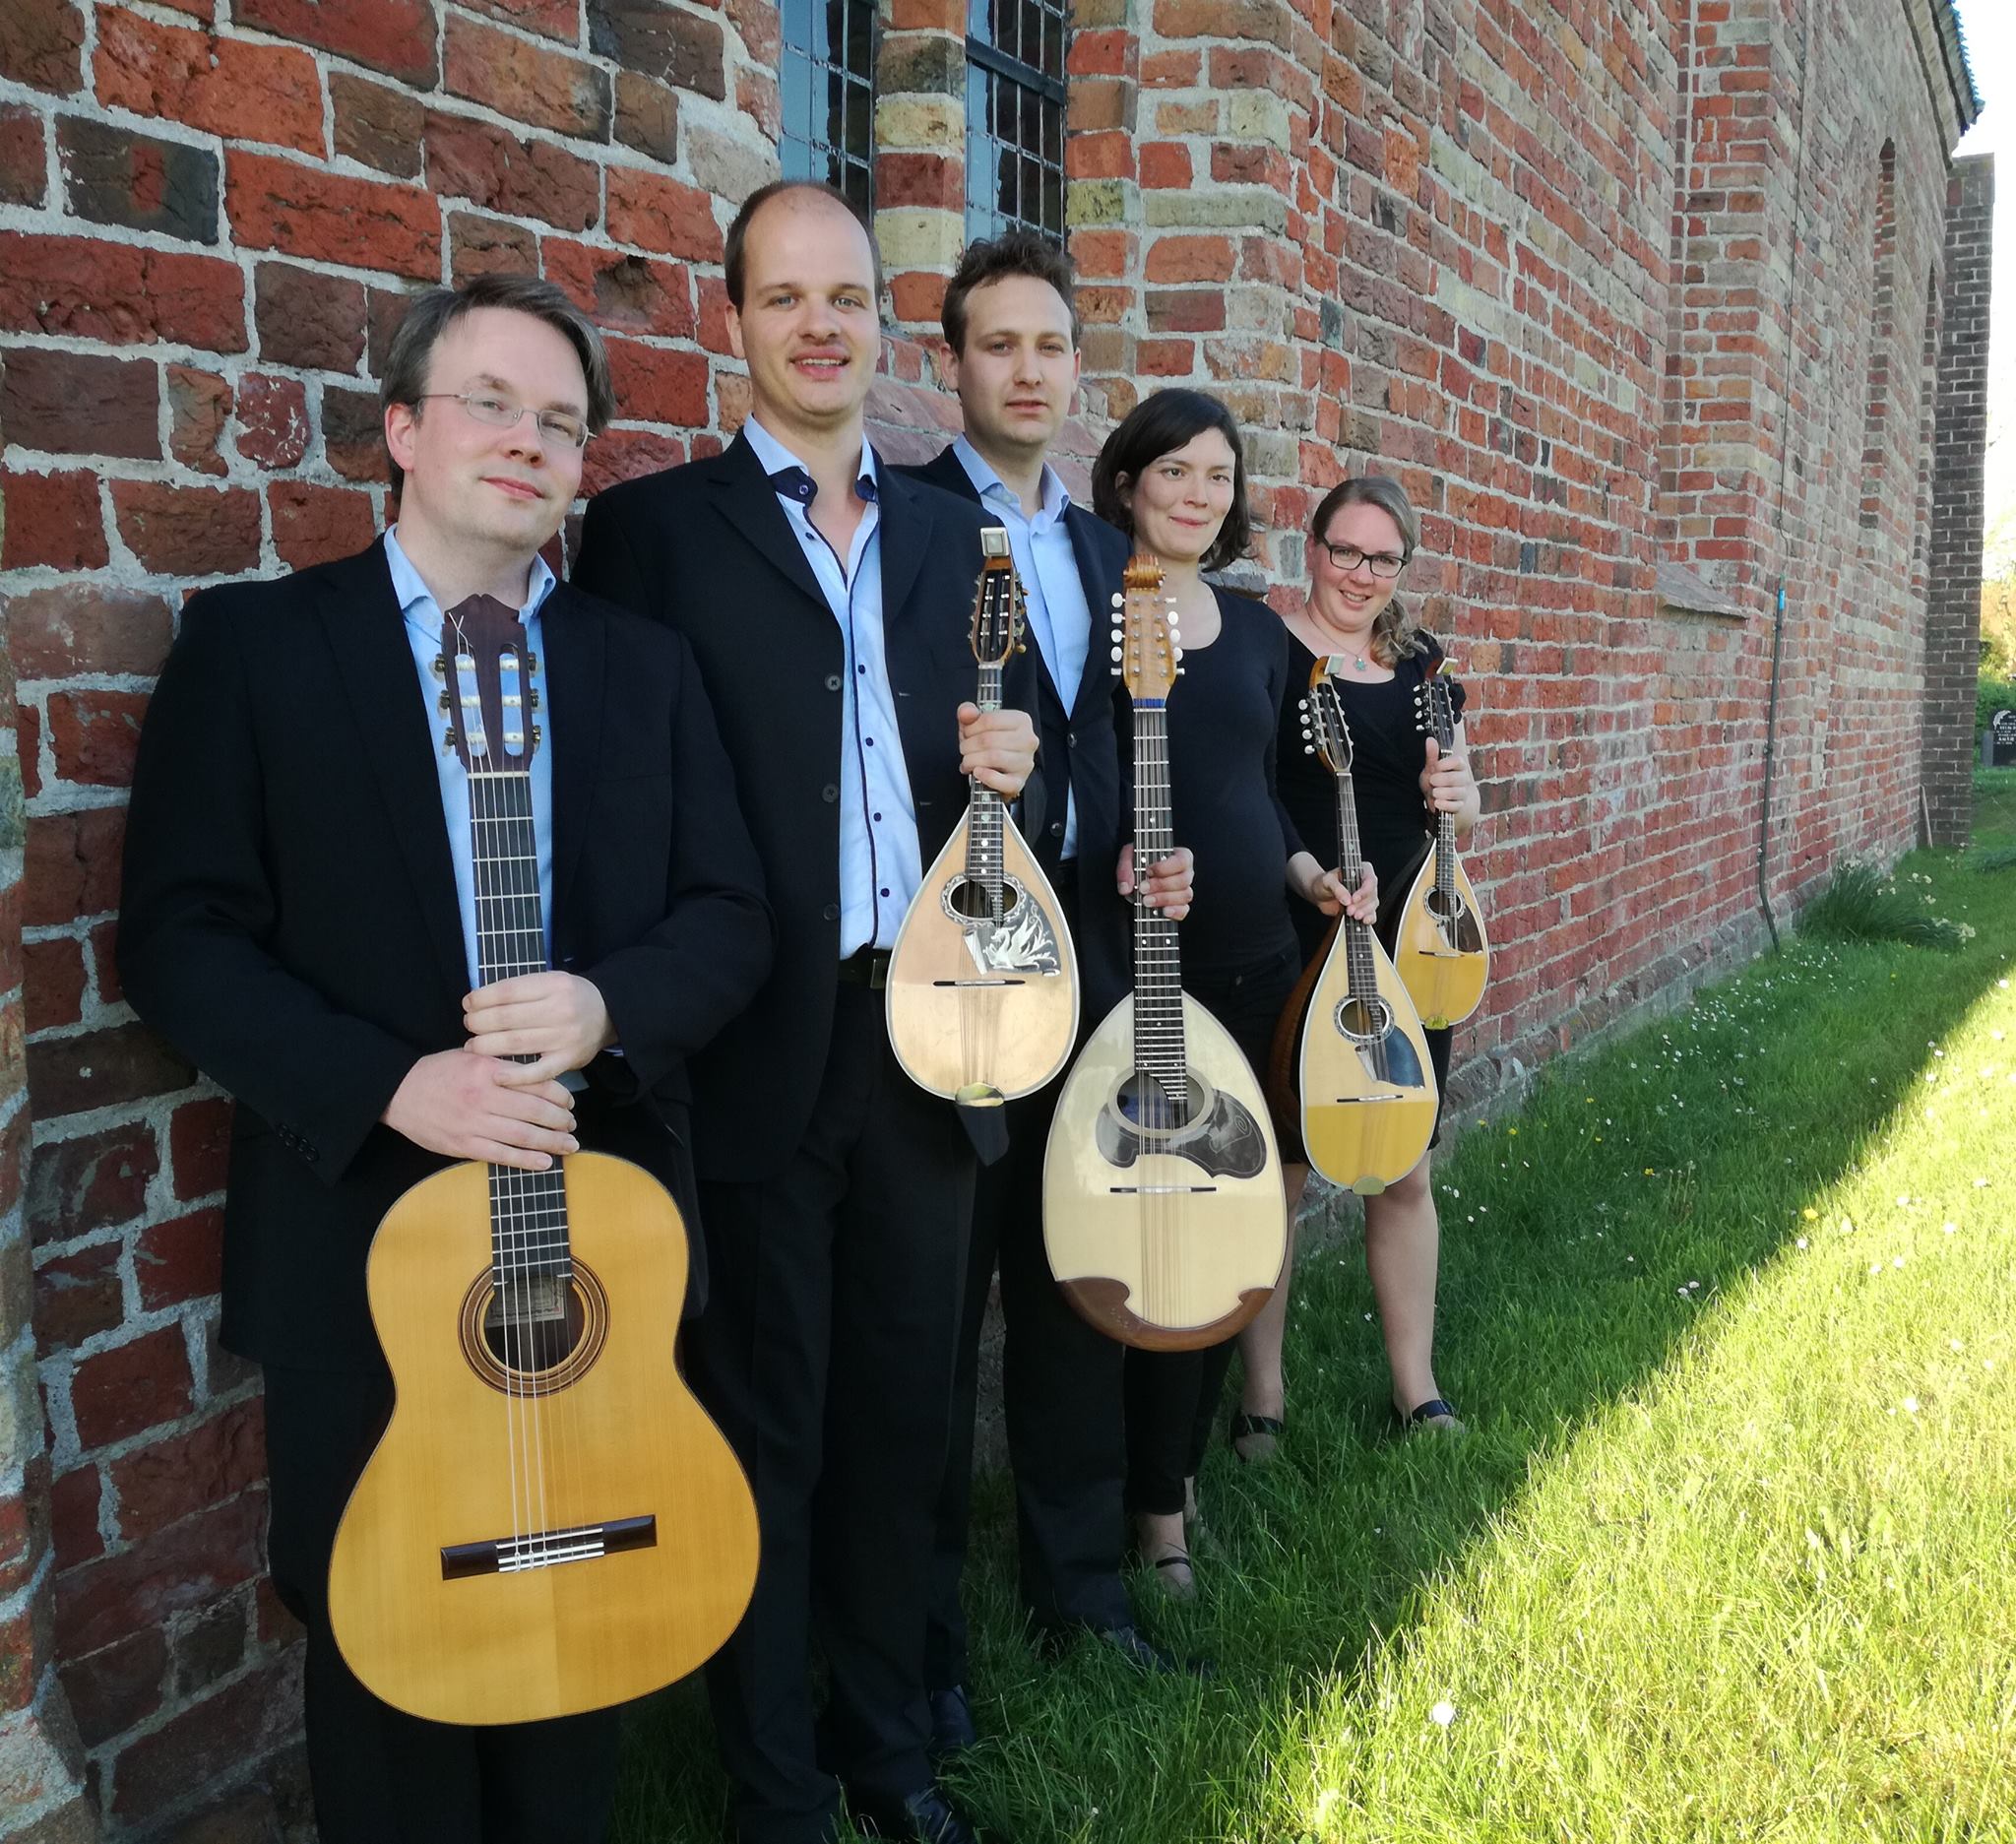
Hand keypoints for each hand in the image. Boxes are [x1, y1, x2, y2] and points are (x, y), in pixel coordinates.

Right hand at [382, 1048, 577, 1170]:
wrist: (398, 1092)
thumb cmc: (438, 1072)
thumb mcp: (471, 1056)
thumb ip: (502, 1065)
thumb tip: (537, 1072)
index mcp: (488, 1070)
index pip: (535, 1083)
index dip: (559, 1095)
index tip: (570, 1101)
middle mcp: (484, 1096)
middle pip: (535, 1111)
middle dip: (560, 1120)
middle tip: (573, 1125)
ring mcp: (473, 1123)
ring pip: (523, 1135)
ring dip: (551, 1142)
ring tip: (569, 1144)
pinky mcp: (464, 1145)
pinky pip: (501, 1156)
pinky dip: (526, 1161)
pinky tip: (545, 1162)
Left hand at [462, 971, 615, 1083]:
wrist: (609, 1014)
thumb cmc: (571, 997)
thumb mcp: (551, 980)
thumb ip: (522, 989)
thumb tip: (479, 1001)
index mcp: (554, 985)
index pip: (508, 991)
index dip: (481, 998)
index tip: (468, 1004)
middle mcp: (561, 1010)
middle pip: (507, 1017)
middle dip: (479, 1022)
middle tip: (469, 1025)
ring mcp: (565, 1037)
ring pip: (516, 1043)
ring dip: (487, 1045)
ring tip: (473, 1046)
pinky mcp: (568, 1060)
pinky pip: (538, 1072)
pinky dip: (516, 1076)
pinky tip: (496, 1075)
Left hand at [958, 704, 1038, 796]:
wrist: (998, 770)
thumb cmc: (988, 743)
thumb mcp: (976, 724)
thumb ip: (968, 713)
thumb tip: (966, 712)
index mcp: (1021, 720)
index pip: (989, 719)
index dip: (970, 728)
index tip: (966, 734)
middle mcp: (1028, 740)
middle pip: (989, 740)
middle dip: (968, 745)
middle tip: (964, 749)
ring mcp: (1025, 762)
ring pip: (993, 758)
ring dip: (972, 760)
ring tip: (967, 761)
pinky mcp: (1019, 781)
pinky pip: (1002, 781)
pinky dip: (985, 777)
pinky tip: (977, 772)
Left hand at [1117, 843, 1193, 920]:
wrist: (1139, 873)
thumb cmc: (1139, 861)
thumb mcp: (1129, 856)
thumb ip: (1125, 869)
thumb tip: (1125, 888)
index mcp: (1179, 856)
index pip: (1181, 860)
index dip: (1166, 867)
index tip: (1149, 870)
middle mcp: (1185, 873)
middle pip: (1183, 880)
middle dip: (1161, 885)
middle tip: (1143, 888)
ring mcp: (1184, 890)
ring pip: (1185, 895)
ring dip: (1164, 899)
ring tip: (1146, 901)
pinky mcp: (1180, 905)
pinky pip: (1184, 910)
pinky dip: (1175, 912)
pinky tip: (1163, 912)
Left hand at [1309, 862, 1377, 922]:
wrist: (1318, 894)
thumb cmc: (1323, 883)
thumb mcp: (1327, 881)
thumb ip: (1337, 888)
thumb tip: (1347, 900)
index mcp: (1360, 871)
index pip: (1370, 879)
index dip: (1365, 890)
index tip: (1354, 898)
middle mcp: (1365, 883)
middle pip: (1372, 894)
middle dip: (1362, 904)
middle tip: (1350, 910)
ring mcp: (1365, 896)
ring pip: (1373, 905)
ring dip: (1364, 912)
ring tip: (1353, 915)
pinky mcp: (1362, 908)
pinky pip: (1372, 914)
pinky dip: (1369, 918)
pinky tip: (1363, 921)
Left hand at [1419, 736, 1477, 818]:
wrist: (1439, 801)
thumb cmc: (1436, 782)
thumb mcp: (1431, 768)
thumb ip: (1431, 756)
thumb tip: (1430, 740)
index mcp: (1458, 767)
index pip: (1459, 762)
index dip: (1448, 764)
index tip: (1437, 766)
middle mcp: (1463, 779)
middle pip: (1458, 778)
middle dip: (1444, 779)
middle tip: (1433, 780)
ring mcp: (1462, 793)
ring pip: (1458, 792)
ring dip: (1444, 793)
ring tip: (1434, 793)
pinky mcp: (1459, 806)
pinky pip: (1456, 806)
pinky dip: (1446, 805)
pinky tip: (1437, 803)